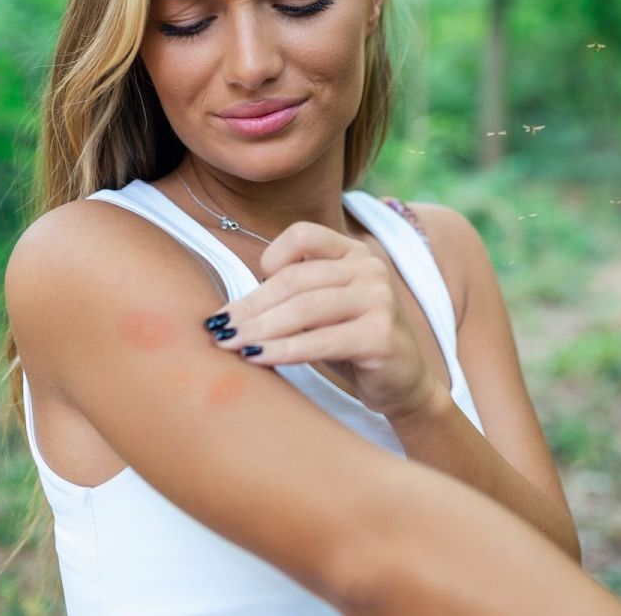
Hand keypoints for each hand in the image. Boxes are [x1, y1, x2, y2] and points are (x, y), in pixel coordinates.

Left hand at [204, 221, 441, 419]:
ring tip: (229, 345)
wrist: (402, 383)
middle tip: (218, 329)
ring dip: (260, 328)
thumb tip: (229, 309)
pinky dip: (284, 350)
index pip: (302, 236)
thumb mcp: (323, 309)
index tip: (245, 297)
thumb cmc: (350, 344)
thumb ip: (293, 294)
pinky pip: (321, 341)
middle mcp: (370, 268)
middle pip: (296, 279)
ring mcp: (380, 300)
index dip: (268, 260)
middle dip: (251, 306)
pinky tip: (257, 358)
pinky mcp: (381, 335)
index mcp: (354, 252)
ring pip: (305, 308)